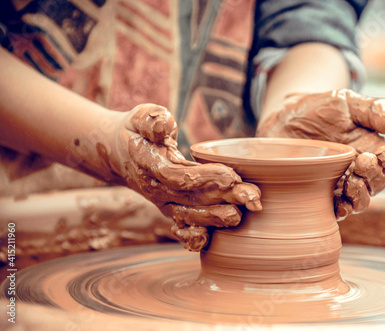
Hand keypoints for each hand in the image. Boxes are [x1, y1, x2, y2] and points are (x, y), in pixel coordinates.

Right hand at [109, 104, 261, 250]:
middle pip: (193, 199)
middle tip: (253, 198)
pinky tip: (217, 238)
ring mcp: (163, 202)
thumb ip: (152, 120)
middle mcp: (157, 189)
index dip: (205, 178)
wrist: (117, 153)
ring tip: (244, 215)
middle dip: (225, 199)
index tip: (232, 175)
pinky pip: (183, 227)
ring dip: (218, 218)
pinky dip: (196, 237)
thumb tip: (163, 126)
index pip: (180, 176)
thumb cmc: (136, 131)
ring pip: (191, 215)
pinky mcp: (170, 208)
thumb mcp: (139, 117)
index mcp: (150, 166)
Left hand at [257, 89, 384, 219]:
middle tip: (362, 160)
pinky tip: (340, 204)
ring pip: (361, 200)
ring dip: (361, 194)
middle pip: (379, 182)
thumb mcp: (345, 101)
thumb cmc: (317, 110)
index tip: (384, 154)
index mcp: (372, 147)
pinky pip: (337, 210)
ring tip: (351, 180)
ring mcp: (341, 184)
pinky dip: (342, 209)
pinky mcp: (321, 195)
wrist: (282, 121)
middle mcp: (359, 169)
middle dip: (374, 174)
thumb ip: (373, 108)